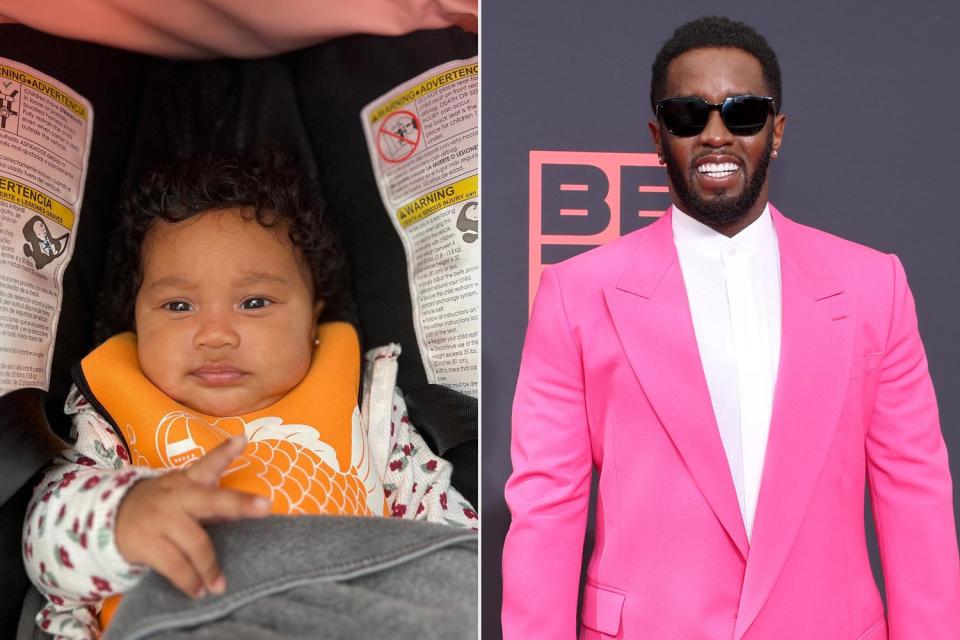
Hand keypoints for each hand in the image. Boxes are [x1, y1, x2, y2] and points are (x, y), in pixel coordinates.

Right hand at [115, 435, 270, 597]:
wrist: (111, 517)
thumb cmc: (164, 507)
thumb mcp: (185, 495)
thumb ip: (213, 503)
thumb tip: (247, 513)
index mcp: (189, 482)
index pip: (209, 463)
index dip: (225, 451)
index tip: (243, 438)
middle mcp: (178, 496)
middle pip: (212, 500)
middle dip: (240, 503)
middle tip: (266, 507)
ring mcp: (161, 518)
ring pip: (196, 543)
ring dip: (210, 568)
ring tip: (219, 585)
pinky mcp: (146, 542)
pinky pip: (174, 565)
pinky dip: (189, 581)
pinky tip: (198, 591)